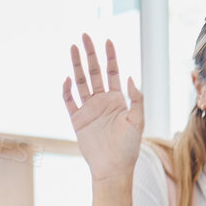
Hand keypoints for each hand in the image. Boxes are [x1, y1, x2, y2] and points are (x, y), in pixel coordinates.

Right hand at [61, 35, 143, 186]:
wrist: (113, 169)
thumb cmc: (128, 148)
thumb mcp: (137, 122)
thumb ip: (136, 99)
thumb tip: (131, 77)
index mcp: (117, 100)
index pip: (112, 72)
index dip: (110, 56)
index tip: (107, 40)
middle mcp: (102, 101)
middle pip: (94, 72)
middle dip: (90, 54)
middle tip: (84, 36)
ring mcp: (88, 110)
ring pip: (80, 82)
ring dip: (76, 65)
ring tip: (72, 48)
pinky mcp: (77, 120)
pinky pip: (70, 101)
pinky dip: (67, 90)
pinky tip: (67, 79)